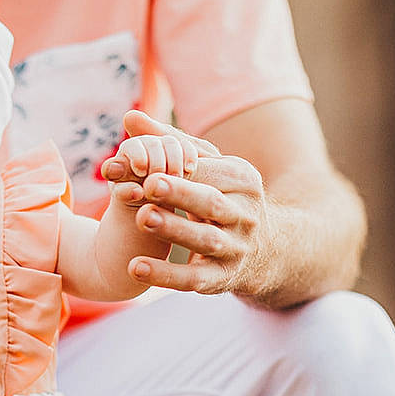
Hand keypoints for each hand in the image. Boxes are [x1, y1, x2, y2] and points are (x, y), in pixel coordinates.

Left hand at [103, 110, 271, 297]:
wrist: (265, 251)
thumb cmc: (222, 197)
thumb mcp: (207, 167)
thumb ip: (167, 141)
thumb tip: (129, 116)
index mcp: (242, 179)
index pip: (205, 171)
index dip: (171, 168)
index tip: (138, 162)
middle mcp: (244, 214)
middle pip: (210, 202)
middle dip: (180, 193)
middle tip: (149, 185)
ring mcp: (236, 248)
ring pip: (205, 239)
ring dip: (174, 230)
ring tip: (142, 218)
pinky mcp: (222, 279)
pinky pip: (193, 278)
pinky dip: (165, 275)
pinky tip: (135, 268)